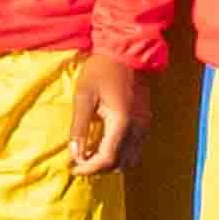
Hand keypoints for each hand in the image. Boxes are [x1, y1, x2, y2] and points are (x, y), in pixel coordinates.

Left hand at [71, 49, 144, 176]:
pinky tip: (104, 144)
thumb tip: (74, 154)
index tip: (73, 167)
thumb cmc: (102, 70)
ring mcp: (144, 125)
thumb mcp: (83, 96)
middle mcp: (137, 128)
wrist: (127, 51)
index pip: (107, 159)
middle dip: (99, 169)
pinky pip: (136, 148)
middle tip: (79, 163)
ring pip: (131, 159)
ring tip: (91, 155)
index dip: (89, 168)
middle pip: (121, 164)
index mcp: (121, 122)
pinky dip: (120, 153)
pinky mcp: (146, 120)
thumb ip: (79, 127)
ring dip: (111, 163)